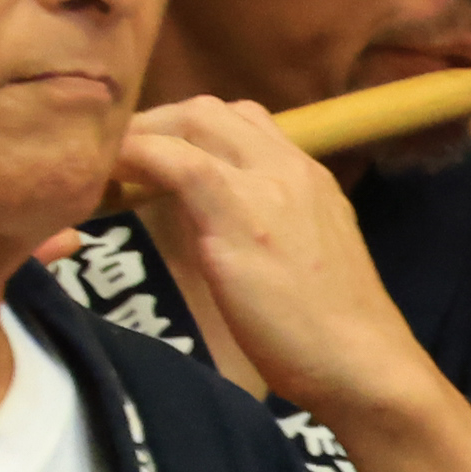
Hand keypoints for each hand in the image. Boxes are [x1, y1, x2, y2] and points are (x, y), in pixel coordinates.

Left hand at [115, 98, 451, 430]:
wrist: (363, 362)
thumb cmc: (333, 331)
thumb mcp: (306, 257)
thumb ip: (271, 227)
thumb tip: (221, 225)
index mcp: (309, 177)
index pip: (246, 121)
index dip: (192, 130)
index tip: (157, 156)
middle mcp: (290, 167)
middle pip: (213, 109)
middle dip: (159, 123)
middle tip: (123, 160)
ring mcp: (265, 186)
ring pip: (194, 119)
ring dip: (143, 133)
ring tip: (110, 167)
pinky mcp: (236, 216)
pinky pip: (175, 161)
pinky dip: (134, 156)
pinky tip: (107, 177)